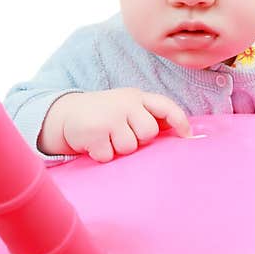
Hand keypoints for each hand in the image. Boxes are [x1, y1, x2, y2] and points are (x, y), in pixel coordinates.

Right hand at [39, 88, 191, 161]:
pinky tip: (95, 144)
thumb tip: (183, 134)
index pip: (165, 106)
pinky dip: (102, 155)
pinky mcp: (94, 132)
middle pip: (148, 132)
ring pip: (129, 147)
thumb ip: (150, 116)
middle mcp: (124, 103)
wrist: (67, 113)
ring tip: (107, 138)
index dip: (179, 121)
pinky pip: (109, 155)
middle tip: (122, 134)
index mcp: (137, 97)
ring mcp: (109, 116)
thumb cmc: (106, 114)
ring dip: (118, 149)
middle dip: (138, 139)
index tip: (187, 137)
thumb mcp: (128, 107)